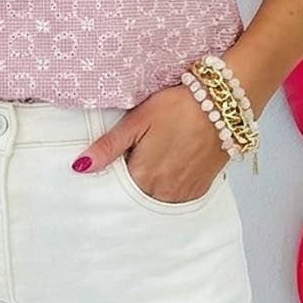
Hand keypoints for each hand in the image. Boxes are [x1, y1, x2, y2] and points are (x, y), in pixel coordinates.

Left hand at [72, 83, 228, 202]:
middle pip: (135, 194)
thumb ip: (109, 147)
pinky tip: (172, 164)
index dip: (112, 173)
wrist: (223, 106)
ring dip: (150, 184)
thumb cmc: (179, 107)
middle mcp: (162, 192)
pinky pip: (175, 197)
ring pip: (155, 197)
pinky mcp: (198, 191)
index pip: (115, 188)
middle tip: (138, 152)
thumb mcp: (138, 120)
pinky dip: (169, 186)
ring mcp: (182, 194)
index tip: (114, 161)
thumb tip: (80, 166)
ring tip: (156, 155)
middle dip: (131, 178)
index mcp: (142, 175)